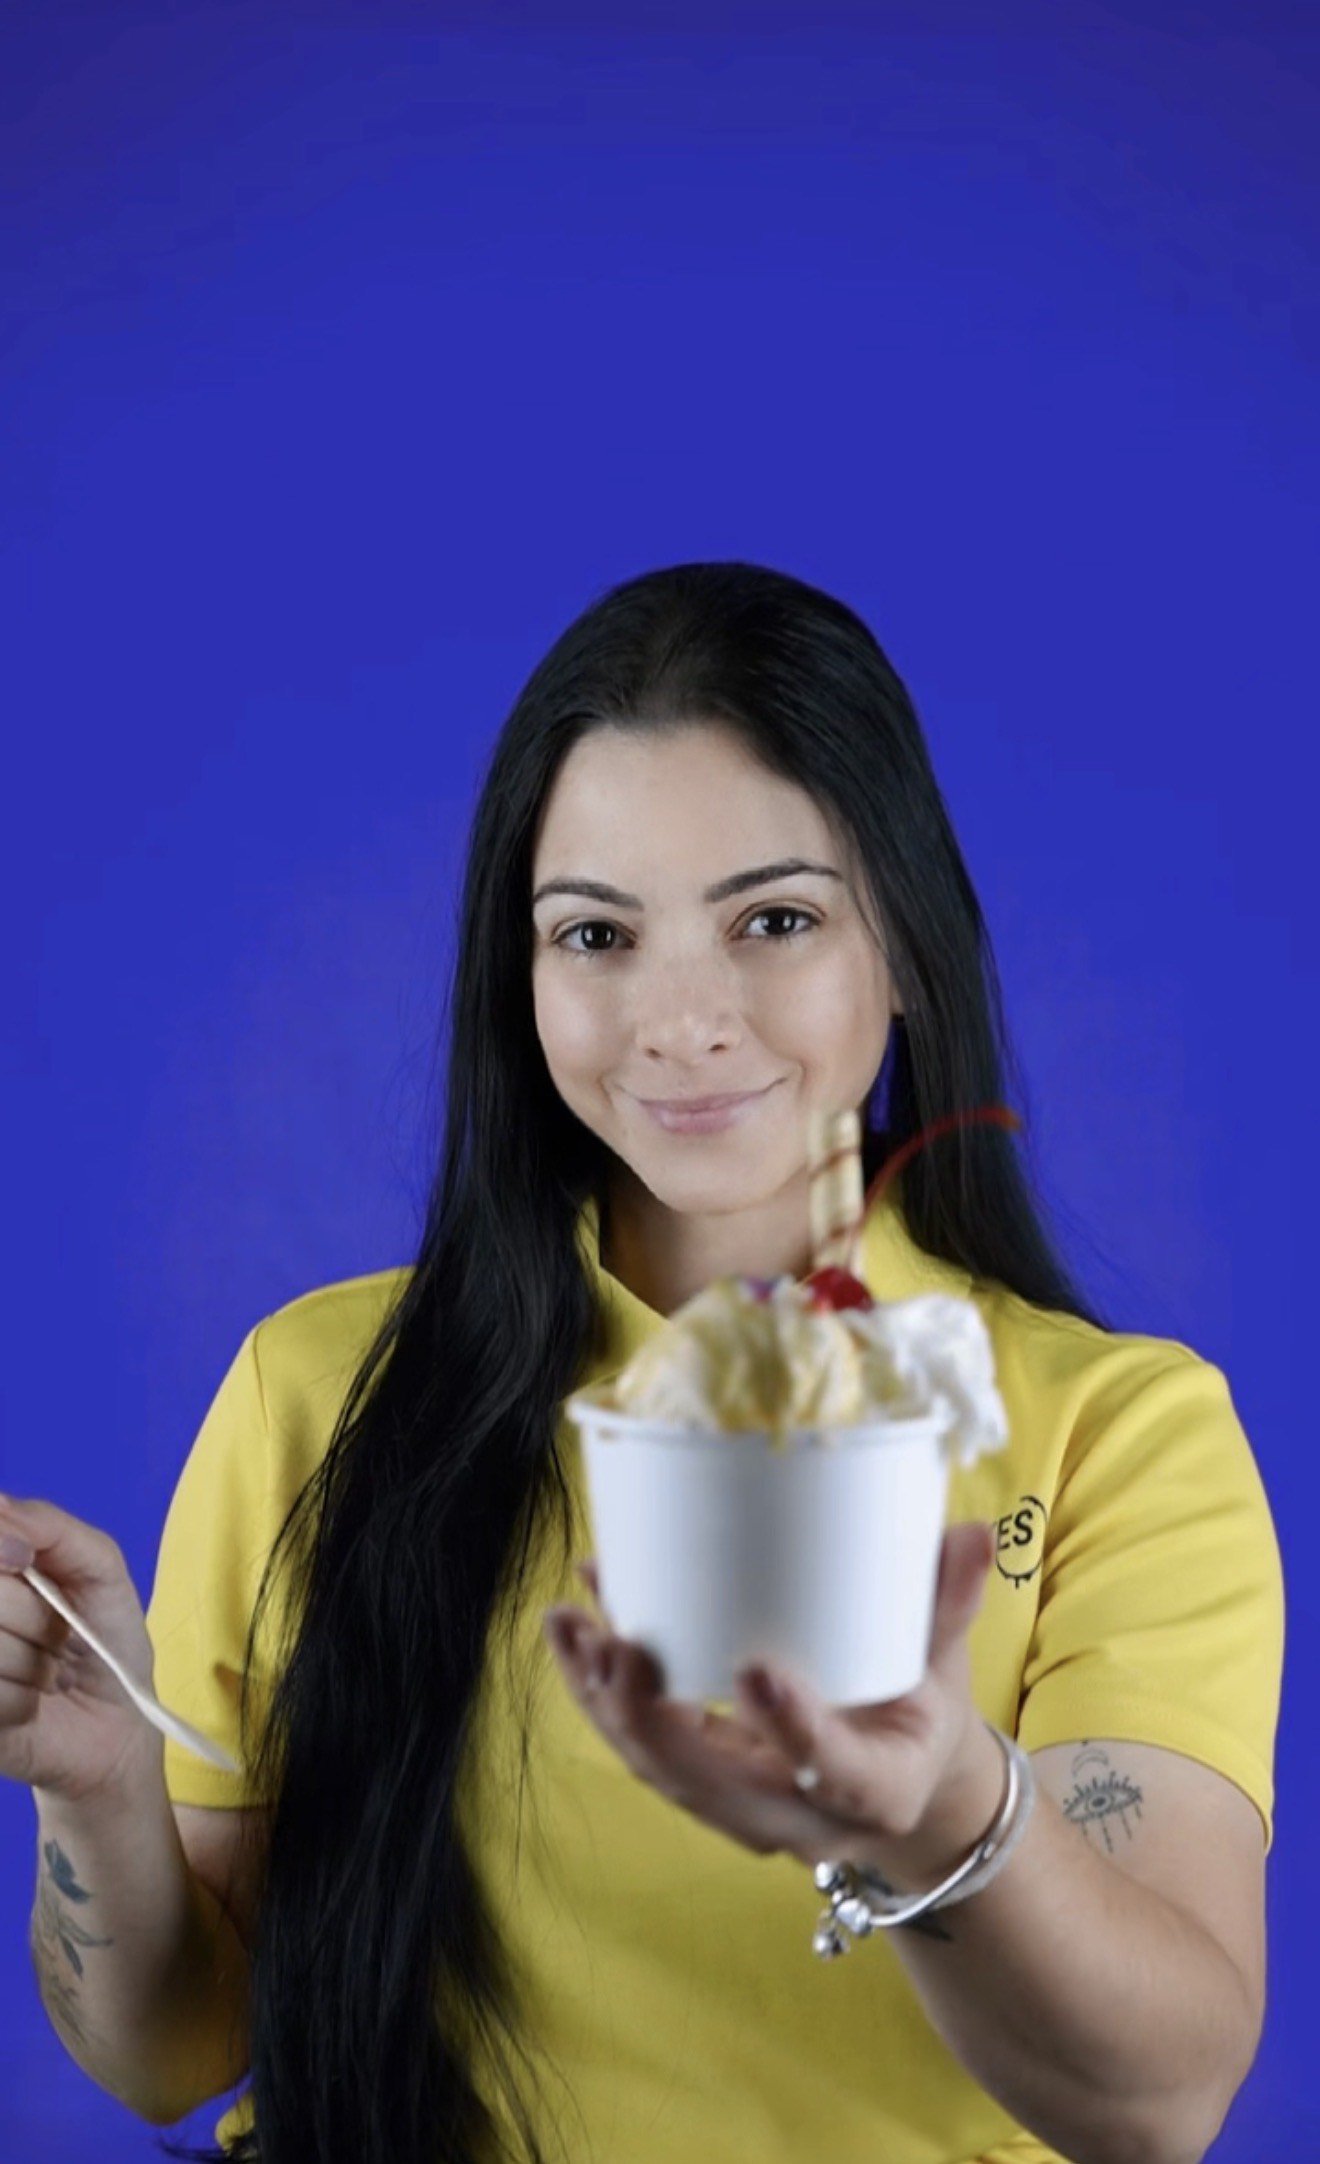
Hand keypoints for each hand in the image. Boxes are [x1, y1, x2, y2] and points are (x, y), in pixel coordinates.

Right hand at [0, 1494, 161, 1807]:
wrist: (117, 1727)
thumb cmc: (106, 1640)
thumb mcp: (99, 1567)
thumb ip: (51, 1527)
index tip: (24, 1558)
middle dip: (32, 1613)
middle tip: (55, 1635)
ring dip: (30, 1663)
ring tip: (45, 1674)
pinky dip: (19, 1702)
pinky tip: (29, 1707)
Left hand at [543, 1520, 998, 1875]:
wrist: (900, 1788)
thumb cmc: (920, 1714)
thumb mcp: (946, 1666)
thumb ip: (949, 1603)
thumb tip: (975, 1532)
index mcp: (876, 1789)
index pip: (830, 1768)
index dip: (792, 1728)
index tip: (754, 1668)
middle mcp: (801, 1818)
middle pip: (715, 1785)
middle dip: (654, 1720)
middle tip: (620, 1644)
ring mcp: (744, 1810)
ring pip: (662, 1772)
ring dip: (607, 1702)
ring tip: (571, 1625)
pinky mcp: (704, 1787)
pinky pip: (642, 1753)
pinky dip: (600, 1694)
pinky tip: (573, 1629)